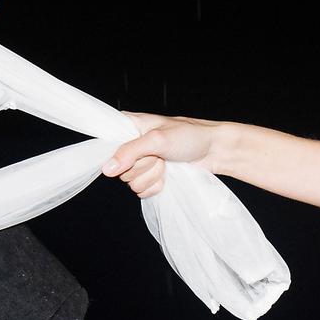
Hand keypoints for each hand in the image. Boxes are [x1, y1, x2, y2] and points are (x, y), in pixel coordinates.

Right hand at [103, 114, 223, 197]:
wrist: (214, 151)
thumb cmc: (190, 136)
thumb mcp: (157, 140)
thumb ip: (130, 152)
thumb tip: (107, 169)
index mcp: (128, 126)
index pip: (104, 145)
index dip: (119, 154)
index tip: (138, 153)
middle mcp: (131, 145)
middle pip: (120, 169)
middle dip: (144, 166)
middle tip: (161, 155)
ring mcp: (141, 163)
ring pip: (131, 183)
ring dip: (153, 176)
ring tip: (167, 163)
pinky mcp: (150, 178)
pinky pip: (142, 192)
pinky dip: (157, 186)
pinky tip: (168, 175)